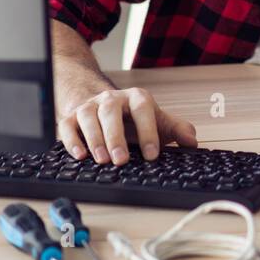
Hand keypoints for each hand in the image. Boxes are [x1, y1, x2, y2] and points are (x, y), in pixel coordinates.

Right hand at [56, 86, 197, 165]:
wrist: (105, 107)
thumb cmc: (135, 119)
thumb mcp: (158, 121)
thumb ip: (177, 129)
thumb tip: (192, 142)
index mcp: (137, 98)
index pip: (143, 110)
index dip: (148, 131)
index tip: (152, 154)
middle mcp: (111, 99)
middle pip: (112, 112)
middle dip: (116, 137)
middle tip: (122, 160)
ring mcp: (90, 106)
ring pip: (88, 117)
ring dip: (94, 140)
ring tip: (102, 160)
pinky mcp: (71, 117)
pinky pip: (67, 126)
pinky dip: (72, 141)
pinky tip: (80, 156)